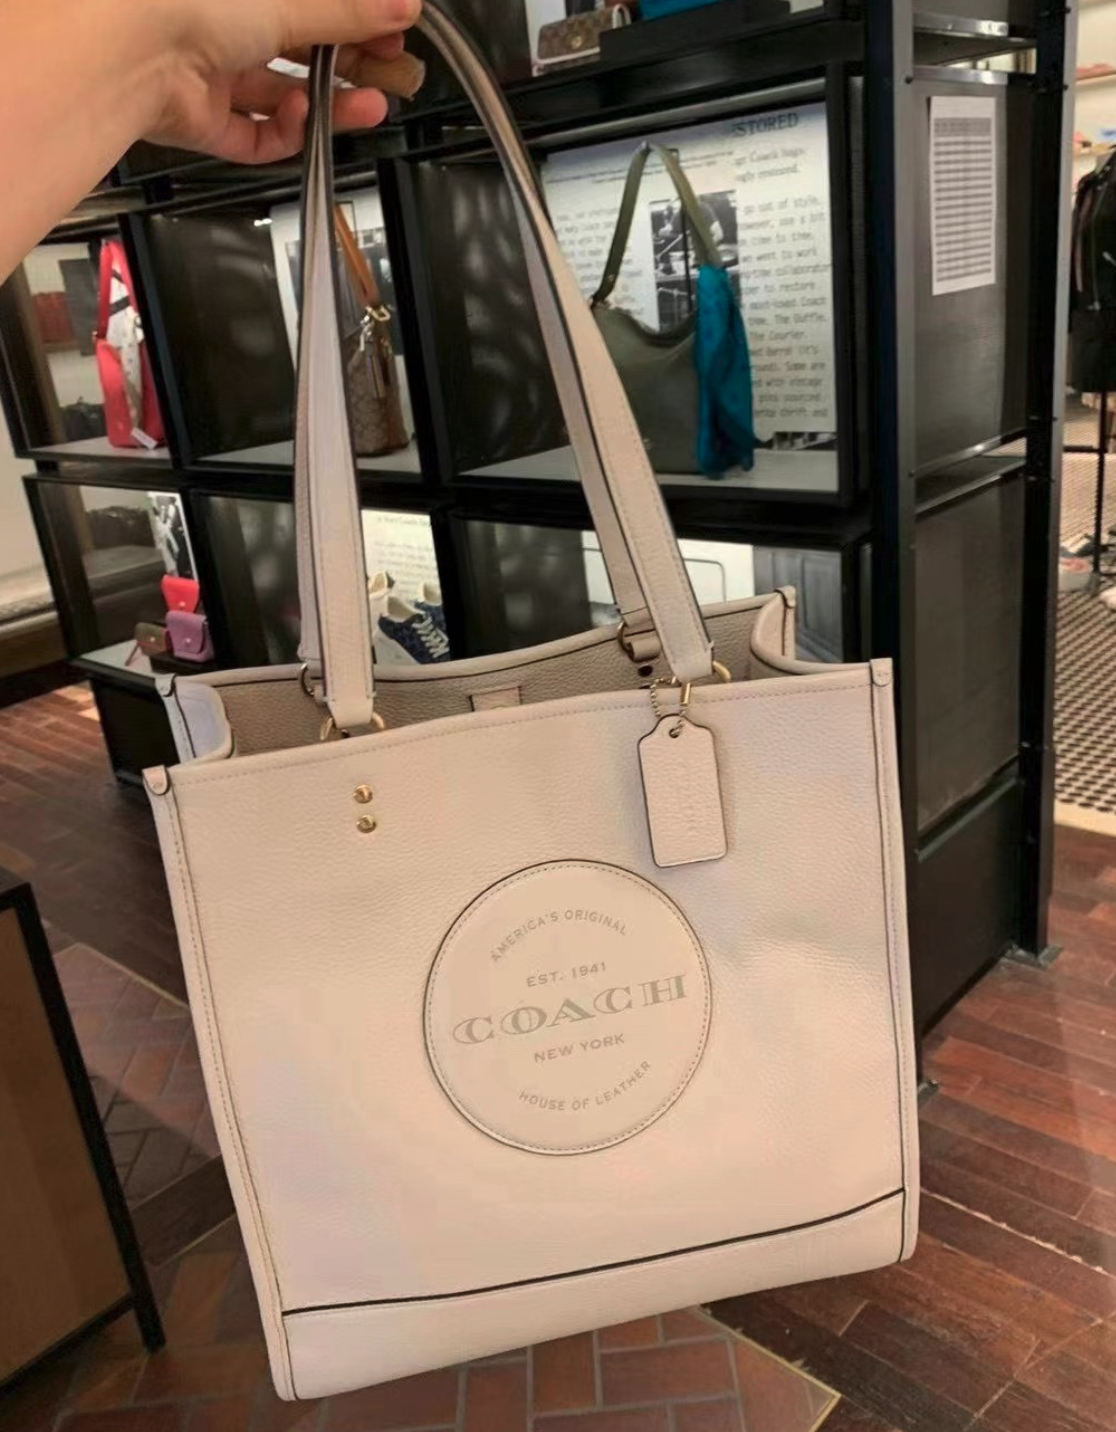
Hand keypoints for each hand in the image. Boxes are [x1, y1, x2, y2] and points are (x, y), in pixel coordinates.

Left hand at [146, 0, 423, 163]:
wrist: (129, 49)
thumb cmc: (185, 0)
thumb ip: (351, 9)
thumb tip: (404, 4)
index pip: (312, 1)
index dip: (356, 17)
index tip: (394, 27)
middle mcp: (220, 18)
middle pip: (302, 46)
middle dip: (351, 62)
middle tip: (391, 71)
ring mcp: (210, 70)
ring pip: (283, 93)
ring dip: (331, 103)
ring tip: (370, 106)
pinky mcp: (202, 117)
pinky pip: (254, 134)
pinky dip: (285, 131)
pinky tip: (303, 119)